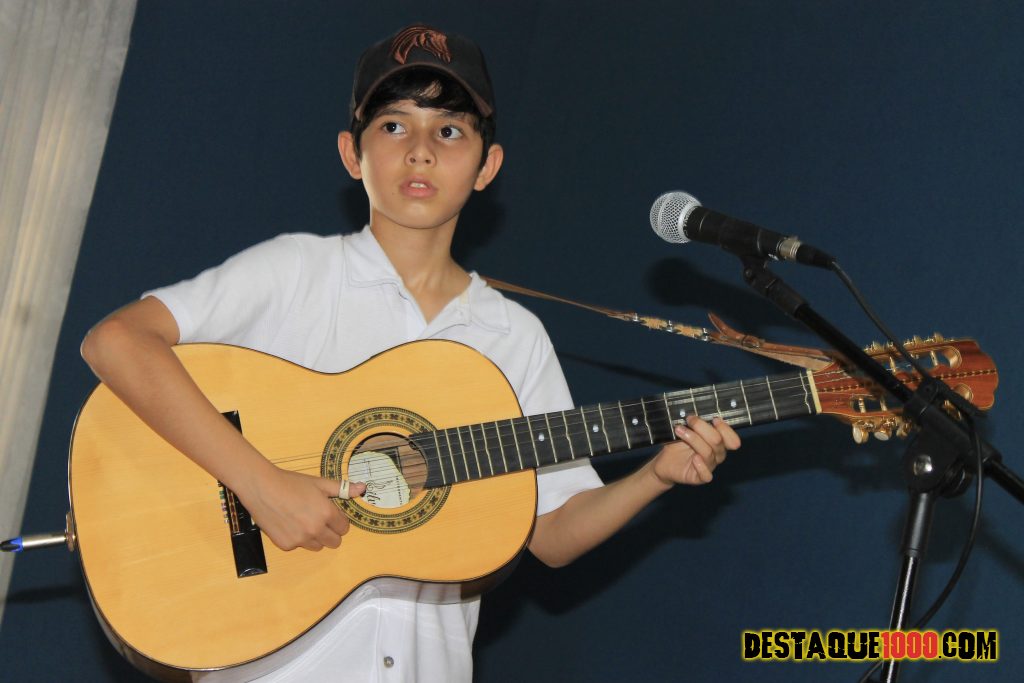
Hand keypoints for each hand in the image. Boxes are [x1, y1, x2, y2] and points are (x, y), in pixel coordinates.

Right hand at [240, 466, 365, 550]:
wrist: (262, 488)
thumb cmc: (291, 483)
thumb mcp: (319, 483)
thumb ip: (342, 488)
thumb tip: (362, 488)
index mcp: (327, 514)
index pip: (344, 528)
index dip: (339, 521)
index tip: (331, 515)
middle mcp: (315, 530)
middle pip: (334, 542)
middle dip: (331, 532)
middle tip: (319, 519)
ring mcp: (300, 540)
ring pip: (317, 546)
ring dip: (315, 537)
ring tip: (304, 521)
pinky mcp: (286, 545)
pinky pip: (299, 546)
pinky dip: (297, 538)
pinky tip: (289, 524)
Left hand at [650, 415, 739, 486]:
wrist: (664, 462)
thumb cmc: (677, 445)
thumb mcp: (686, 431)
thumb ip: (695, 424)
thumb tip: (695, 412)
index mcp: (718, 444)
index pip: (732, 440)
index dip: (726, 429)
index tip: (713, 419)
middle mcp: (716, 455)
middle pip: (718, 442)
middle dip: (702, 427)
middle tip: (689, 419)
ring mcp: (709, 467)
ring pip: (708, 453)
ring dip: (693, 439)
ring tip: (679, 430)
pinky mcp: (699, 478)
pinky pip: (706, 475)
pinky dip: (701, 466)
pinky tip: (694, 459)